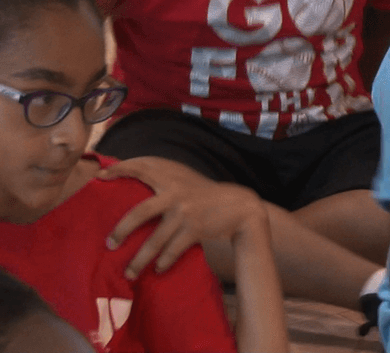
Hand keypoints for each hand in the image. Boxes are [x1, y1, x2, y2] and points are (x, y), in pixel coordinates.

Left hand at [98, 157, 267, 279]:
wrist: (239, 205)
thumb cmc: (205, 194)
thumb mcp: (185, 179)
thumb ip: (163, 179)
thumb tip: (129, 181)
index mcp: (172, 176)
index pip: (140, 167)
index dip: (118, 170)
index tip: (99, 178)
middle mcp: (176, 192)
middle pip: (139, 213)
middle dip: (120, 231)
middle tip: (109, 244)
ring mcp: (185, 212)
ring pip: (155, 241)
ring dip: (139, 260)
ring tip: (128, 273)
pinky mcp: (195, 228)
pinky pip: (172, 250)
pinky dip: (163, 262)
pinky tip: (157, 269)